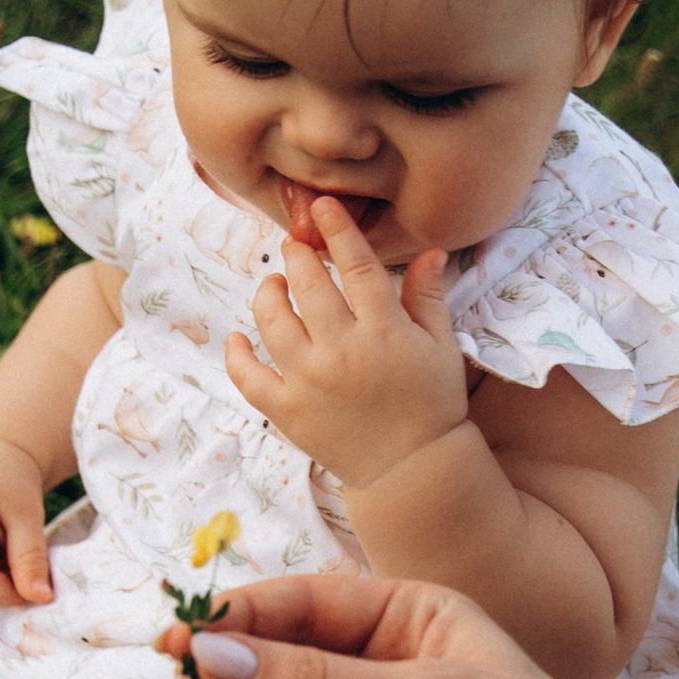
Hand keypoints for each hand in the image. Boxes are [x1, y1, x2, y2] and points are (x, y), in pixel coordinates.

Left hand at [227, 197, 467, 488]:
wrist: (412, 470)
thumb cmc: (432, 404)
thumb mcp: (441, 347)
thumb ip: (428, 297)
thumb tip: (430, 251)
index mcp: (384, 331)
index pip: (355, 265)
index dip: (337, 230)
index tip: (323, 208)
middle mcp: (342, 351)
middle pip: (307, 284)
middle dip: (297, 256)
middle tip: (295, 247)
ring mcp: (309, 381)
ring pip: (272, 320)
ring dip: (267, 293)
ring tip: (273, 285)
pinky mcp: (287, 411)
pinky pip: (249, 376)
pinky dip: (237, 354)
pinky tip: (238, 339)